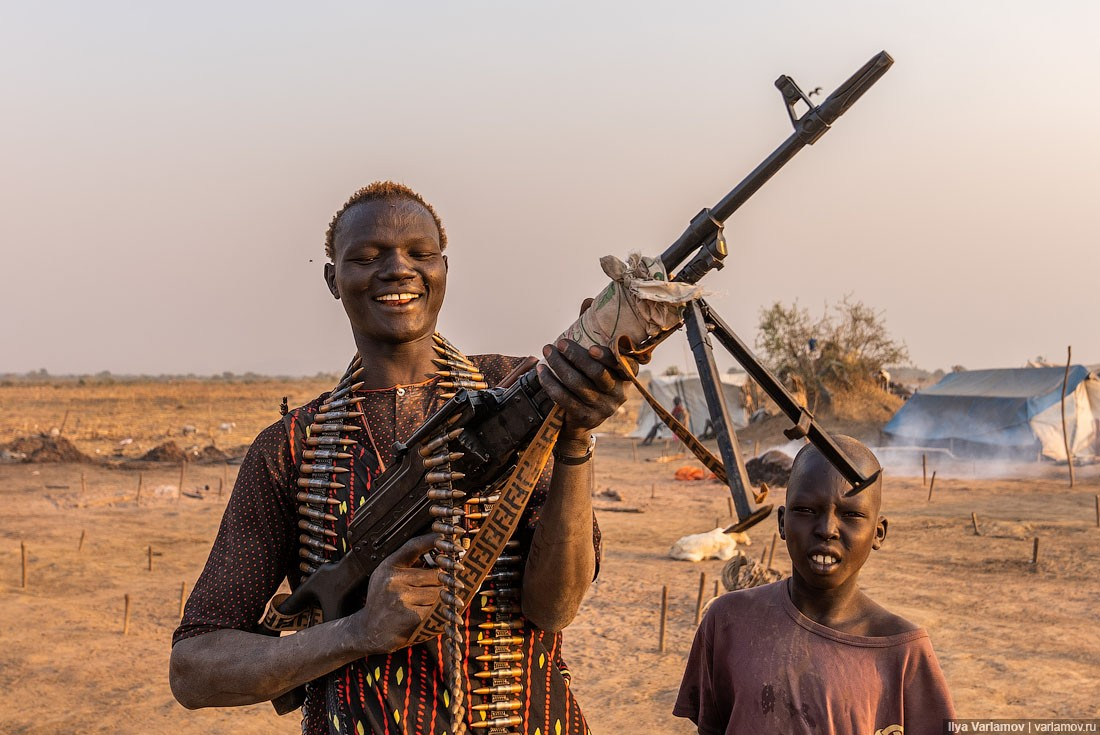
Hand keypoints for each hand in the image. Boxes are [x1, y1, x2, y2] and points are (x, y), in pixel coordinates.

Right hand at [352, 533, 441, 655]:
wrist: (368, 632)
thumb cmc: (384, 603)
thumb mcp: (388, 577)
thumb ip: (410, 565)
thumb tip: (444, 557)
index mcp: (389, 566)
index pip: (414, 546)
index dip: (433, 539)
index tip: (448, 537)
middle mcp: (393, 579)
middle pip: (436, 574)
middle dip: (445, 583)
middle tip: (448, 588)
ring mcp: (401, 598)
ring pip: (439, 593)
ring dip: (444, 601)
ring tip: (436, 605)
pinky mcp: (410, 617)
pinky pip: (437, 610)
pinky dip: (442, 614)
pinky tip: (436, 616)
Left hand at [537, 338, 627, 441]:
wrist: (584, 421)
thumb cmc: (592, 385)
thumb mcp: (604, 371)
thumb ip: (599, 353)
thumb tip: (582, 322)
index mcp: (626, 378)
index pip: (622, 365)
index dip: (607, 357)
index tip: (591, 348)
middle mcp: (618, 394)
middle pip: (597, 372)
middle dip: (575, 355)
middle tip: (560, 343)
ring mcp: (602, 408)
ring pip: (577, 383)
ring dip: (559, 364)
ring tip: (547, 351)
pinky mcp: (585, 417)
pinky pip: (563, 397)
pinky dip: (550, 382)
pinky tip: (541, 371)